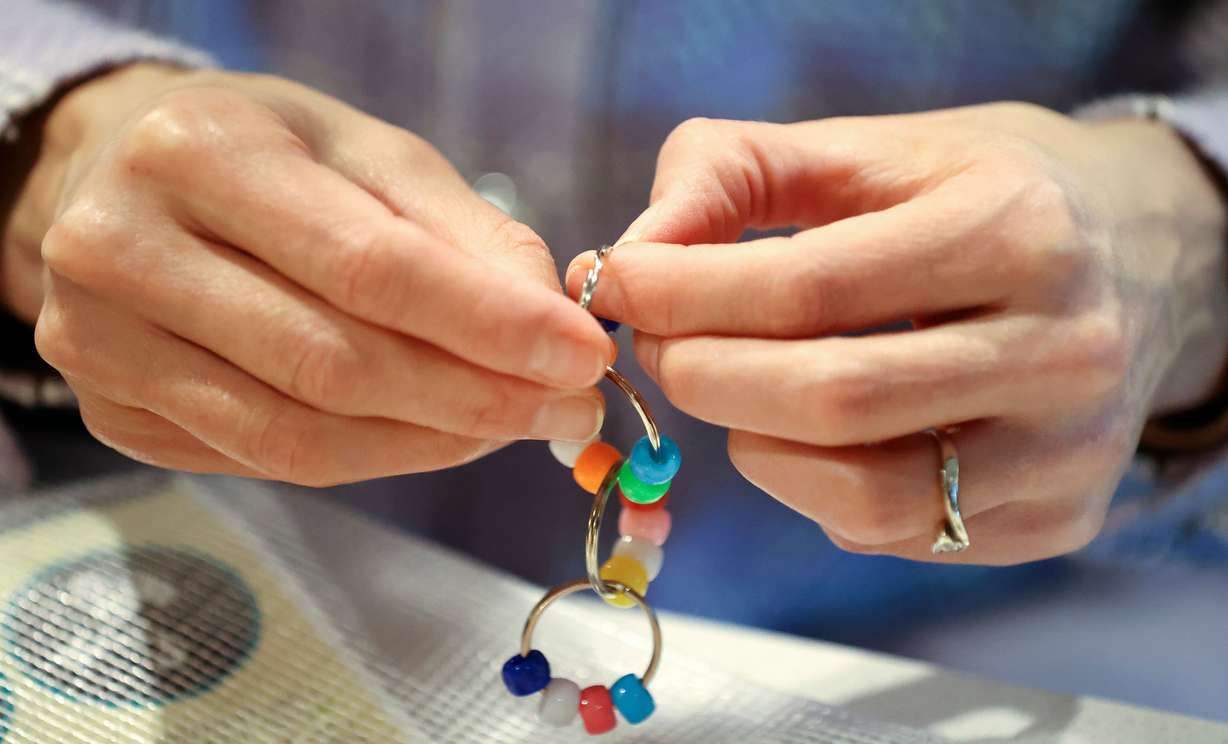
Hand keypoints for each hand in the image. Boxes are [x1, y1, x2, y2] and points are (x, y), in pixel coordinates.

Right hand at [7, 64, 611, 484]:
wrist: (122, 178)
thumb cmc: (268, 154)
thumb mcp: (371, 154)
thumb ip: (465, 234)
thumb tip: (552, 326)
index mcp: (199, 151)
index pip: (369, 265)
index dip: (489, 325)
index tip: (582, 356)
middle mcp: (122, 247)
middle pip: (333, 364)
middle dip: (475, 398)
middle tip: (567, 410)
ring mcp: (99, 341)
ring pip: (298, 435)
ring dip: (431, 444)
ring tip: (514, 426)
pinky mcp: (110, 410)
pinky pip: (265, 461)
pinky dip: (370, 459)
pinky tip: (434, 438)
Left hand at [568, 104, 1227, 563]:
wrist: (1139, 261)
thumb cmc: (978, 196)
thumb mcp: (871, 150)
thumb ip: (735, 174)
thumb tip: (630, 254)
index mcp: (1015, 230)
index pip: (811, 286)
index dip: (686, 295)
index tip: (613, 284)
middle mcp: (1061, 349)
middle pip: (832, 399)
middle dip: (703, 378)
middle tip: (655, 349)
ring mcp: (1067, 450)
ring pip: (864, 494)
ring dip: (755, 448)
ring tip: (732, 392)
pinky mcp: (1055, 517)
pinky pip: (896, 533)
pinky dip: (819, 490)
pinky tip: (813, 435)